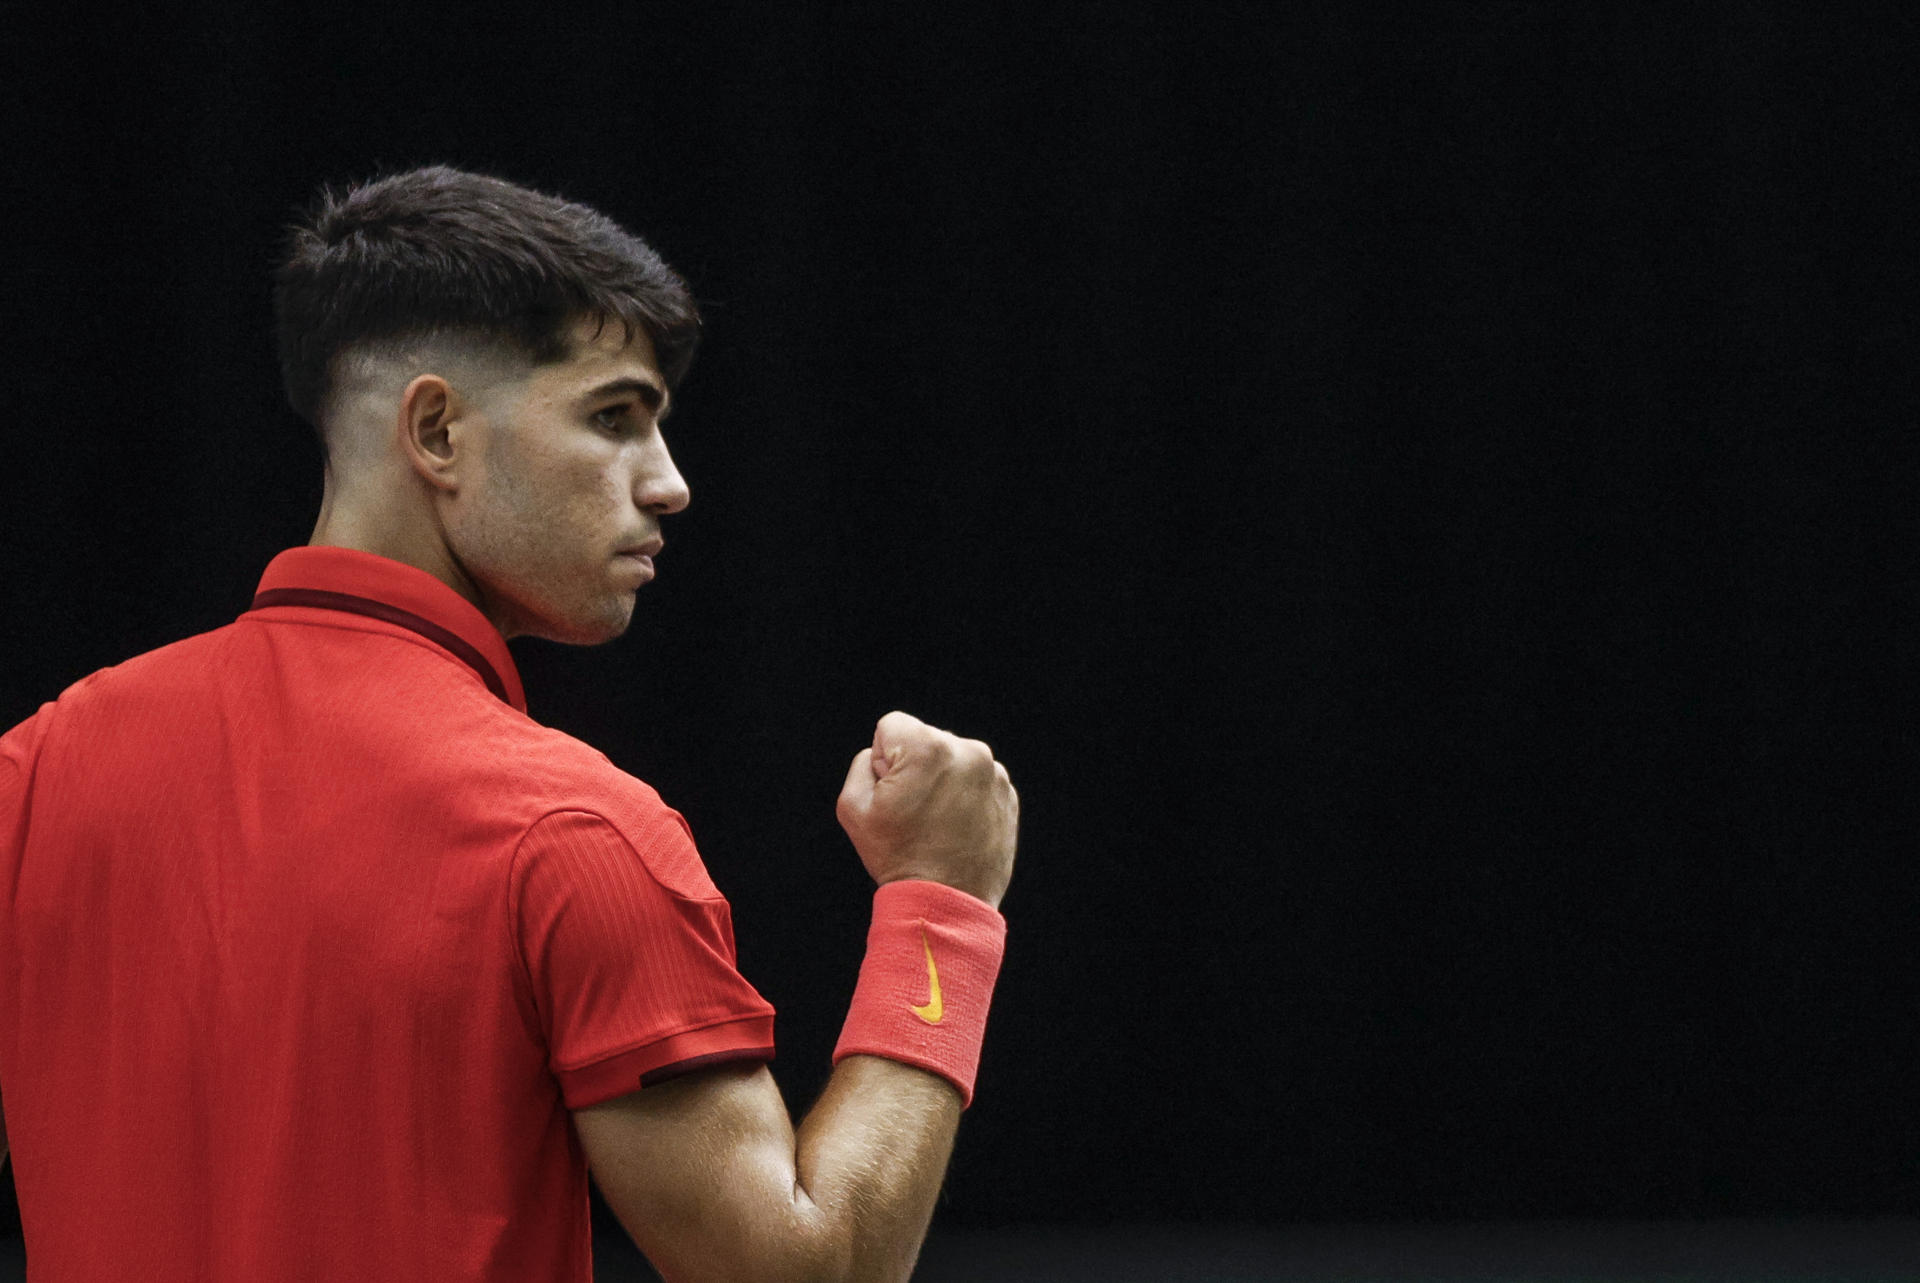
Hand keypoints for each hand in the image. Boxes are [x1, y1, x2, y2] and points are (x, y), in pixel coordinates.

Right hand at [835, 711, 1018, 909]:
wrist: (947, 901)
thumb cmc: (898, 857)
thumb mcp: (852, 808)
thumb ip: (860, 764)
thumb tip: (880, 756)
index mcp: (928, 748)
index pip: (890, 726)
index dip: (881, 760)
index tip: (892, 794)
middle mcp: (967, 751)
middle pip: (924, 740)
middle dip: (914, 768)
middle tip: (914, 813)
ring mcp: (993, 772)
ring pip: (951, 759)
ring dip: (940, 781)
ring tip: (936, 823)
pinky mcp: (1007, 793)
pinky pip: (975, 779)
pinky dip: (963, 796)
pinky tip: (955, 827)